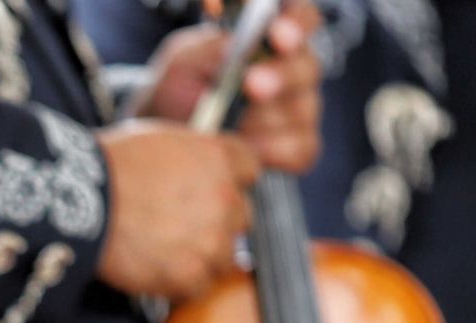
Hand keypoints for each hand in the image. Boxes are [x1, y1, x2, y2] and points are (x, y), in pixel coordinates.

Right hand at [95, 121, 257, 298]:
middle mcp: (226, 198)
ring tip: (167, 254)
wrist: (84, 203)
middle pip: (242, 218)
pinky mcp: (190, 275)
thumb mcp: (163, 140)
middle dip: (217, 223)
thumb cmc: (111, 167)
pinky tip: (156, 271)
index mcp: (220, 157)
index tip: (211, 191)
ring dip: (202, 258)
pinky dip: (180, 284)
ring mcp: (212, 240)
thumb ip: (196, 156)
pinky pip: (199, 288)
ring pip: (225, 258)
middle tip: (182, 228)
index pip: (250, 171)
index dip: (229, 182)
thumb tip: (201, 171)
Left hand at [138, 1, 324, 173]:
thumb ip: (209, 51)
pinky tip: (248, 150)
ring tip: (235, 126)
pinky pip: (300, 148)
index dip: (297, 23)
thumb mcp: (184, 64)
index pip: (301, 18)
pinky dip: (274, 151)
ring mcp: (298, 108)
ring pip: (302, 110)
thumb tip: (232, 44)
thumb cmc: (180, 89)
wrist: (169, 136)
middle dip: (280, 76)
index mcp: (271, 38)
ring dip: (267, 118)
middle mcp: (292, 69)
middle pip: (306, 67)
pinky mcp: (297, 145)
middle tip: (252, 84)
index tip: (277, 32)